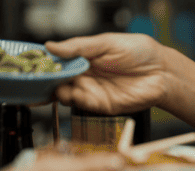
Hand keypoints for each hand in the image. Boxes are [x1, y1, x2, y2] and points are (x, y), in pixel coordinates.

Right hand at [46, 33, 169, 114]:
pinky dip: (73, 99)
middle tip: (37, 76)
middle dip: (45, 79)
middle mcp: (85, 75)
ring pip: (64, 93)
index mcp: (84, 58)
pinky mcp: (101, 105)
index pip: (57, 61)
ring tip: (54, 82)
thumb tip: (51, 46)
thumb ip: (78, 46)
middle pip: (56, 80)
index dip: (44, 63)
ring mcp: (92, 90)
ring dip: (56, 89)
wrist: (162, 72)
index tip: (32, 63)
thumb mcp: (106, 42)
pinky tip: (71, 91)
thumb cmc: (140, 53)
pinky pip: (81, 104)